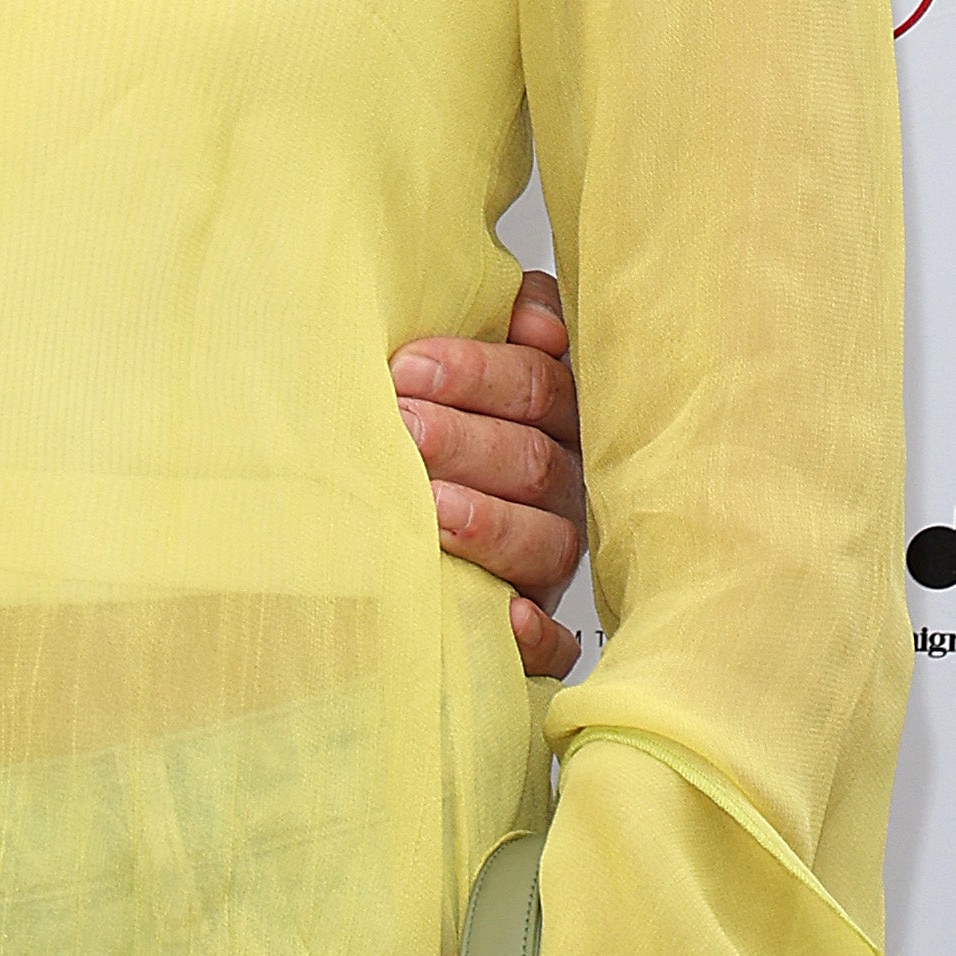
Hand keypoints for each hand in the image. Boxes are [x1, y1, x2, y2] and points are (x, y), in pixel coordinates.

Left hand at [393, 270, 585, 675]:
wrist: (394, 526)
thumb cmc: (425, 424)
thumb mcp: (452, 365)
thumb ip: (496, 322)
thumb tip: (529, 312)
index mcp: (552, 418)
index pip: (537, 386)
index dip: (478, 373)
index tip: (408, 366)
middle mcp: (561, 486)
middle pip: (531, 459)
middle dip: (465, 440)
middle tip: (403, 427)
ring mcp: (552, 557)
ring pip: (544, 541)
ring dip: (489, 524)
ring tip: (430, 509)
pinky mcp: (541, 629)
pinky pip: (555, 643)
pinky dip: (536, 636)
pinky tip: (508, 619)